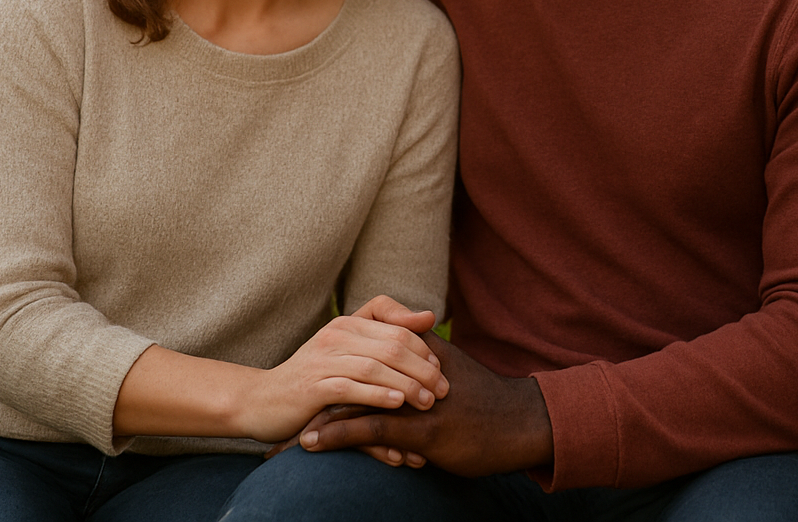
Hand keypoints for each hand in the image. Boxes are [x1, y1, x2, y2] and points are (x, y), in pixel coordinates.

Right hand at [238, 296, 448, 442]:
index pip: (398, 328)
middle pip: (392, 346)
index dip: (424, 348)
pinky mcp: (313, 386)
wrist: (263, 401)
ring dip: (408, 384)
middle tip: (444, 390)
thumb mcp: (349, 353)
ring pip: (376, 366)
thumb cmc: (315, 380)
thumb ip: (386, 334)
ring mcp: (323, 359)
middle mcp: (336, 335)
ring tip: (429, 401)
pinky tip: (398, 405)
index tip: (443, 369)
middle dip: (423, 368)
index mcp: (348, 323)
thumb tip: (429, 317)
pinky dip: (378, 395)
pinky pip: (352, 387)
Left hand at [297, 331, 553, 476]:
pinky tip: (310, 443)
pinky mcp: (418, 428)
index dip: (328, 368)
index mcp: (413, 353)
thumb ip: (420, 357)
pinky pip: (367, 428)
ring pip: (351, 402)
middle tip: (277, 414)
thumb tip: (401, 354)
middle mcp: (406, 371)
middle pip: (348, 375)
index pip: (361, 355)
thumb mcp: (450, 367)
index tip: (295, 384)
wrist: (520, 422)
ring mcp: (411, 400)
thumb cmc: (487, 399)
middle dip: (312, 395)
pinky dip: (335, 435)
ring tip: (281, 433)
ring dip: (313, 418)